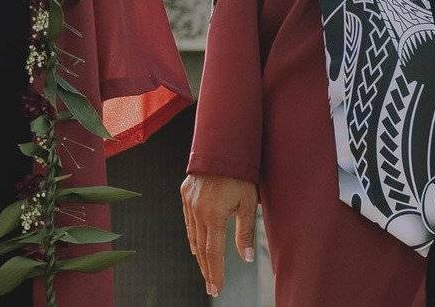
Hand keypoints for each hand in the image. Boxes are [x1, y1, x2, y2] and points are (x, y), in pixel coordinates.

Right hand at [180, 173, 259, 296]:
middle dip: (207, 270)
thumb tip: (246, 258)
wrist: (221, 144)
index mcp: (214, 215)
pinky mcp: (185, 193)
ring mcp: (189, 202)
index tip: (216, 289)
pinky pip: (188, 220)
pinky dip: (192, 235)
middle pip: (201, 248)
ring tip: (205, 270)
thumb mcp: (249, 202)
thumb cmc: (240, 172)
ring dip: (199, 255)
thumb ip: (245, 231)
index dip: (216, 273)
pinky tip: (195, 244)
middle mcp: (197, 211)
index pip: (214, 253)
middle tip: (211, 287)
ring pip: (192, 235)